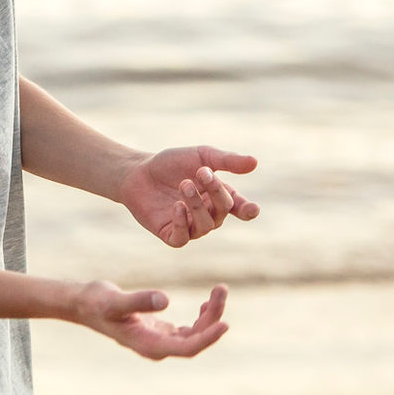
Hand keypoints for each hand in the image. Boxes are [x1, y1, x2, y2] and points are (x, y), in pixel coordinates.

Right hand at [73, 281, 228, 359]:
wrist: (83, 304)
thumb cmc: (97, 302)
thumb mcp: (115, 300)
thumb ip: (139, 300)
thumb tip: (166, 300)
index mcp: (148, 345)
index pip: (187, 347)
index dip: (207, 338)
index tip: (225, 324)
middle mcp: (157, 347)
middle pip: (195, 340)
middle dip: (213, 318)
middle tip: (221, 289)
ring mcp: (160, 341)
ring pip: (194, 335)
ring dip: (210, 316)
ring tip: (219, 290)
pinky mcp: (160, 332)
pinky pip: (189, 331)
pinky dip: (201, 318)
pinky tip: (207, 303)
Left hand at [118, 146, 259, 246]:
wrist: (138, 170)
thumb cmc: (172, 163)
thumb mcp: (201, 156)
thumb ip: (227, 160)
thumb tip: (255, 162)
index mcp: (219, 197)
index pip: (239, 207)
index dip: (247, 210)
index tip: (252, 209)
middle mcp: (208, 215)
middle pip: (222, 212)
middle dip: (215, 192)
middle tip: (202, 172)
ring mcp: (190, 227)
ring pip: (204, 227)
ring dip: (197, 205)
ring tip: (184, 184)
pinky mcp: (170, 234)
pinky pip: (182, 238)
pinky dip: (182, 224)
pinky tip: (177, 207)